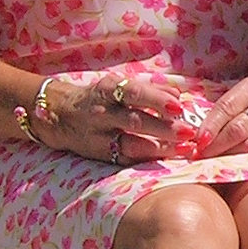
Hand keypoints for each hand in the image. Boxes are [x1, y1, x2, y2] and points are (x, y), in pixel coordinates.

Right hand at [37, 75, 198, 165]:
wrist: (58, 115)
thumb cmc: (100, 97)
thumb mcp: (120, 86)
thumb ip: (151, 89)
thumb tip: (179, 95)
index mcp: (109, 90)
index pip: (135, 93)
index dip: (157, 100)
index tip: (179, 107)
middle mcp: (103, 113)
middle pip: (134, 121)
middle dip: (163, 128)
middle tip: (189, 133)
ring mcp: (99, 137)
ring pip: (130, 145)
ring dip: (159, 149)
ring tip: (183, 150)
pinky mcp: (99, 155)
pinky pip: (124, 160)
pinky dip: (145, 160)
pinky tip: (165, 162)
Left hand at [194, 77, 247, 157]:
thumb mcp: (239, 97)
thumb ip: (220, 112)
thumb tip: (196, 136)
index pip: (227, 107)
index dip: (211, 126)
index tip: (198, 140)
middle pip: (238, 129)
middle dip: (216, 145)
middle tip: (201, 155)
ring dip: (228, 157)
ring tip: (213, 162)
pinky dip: (243, 163)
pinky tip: (231, 166)